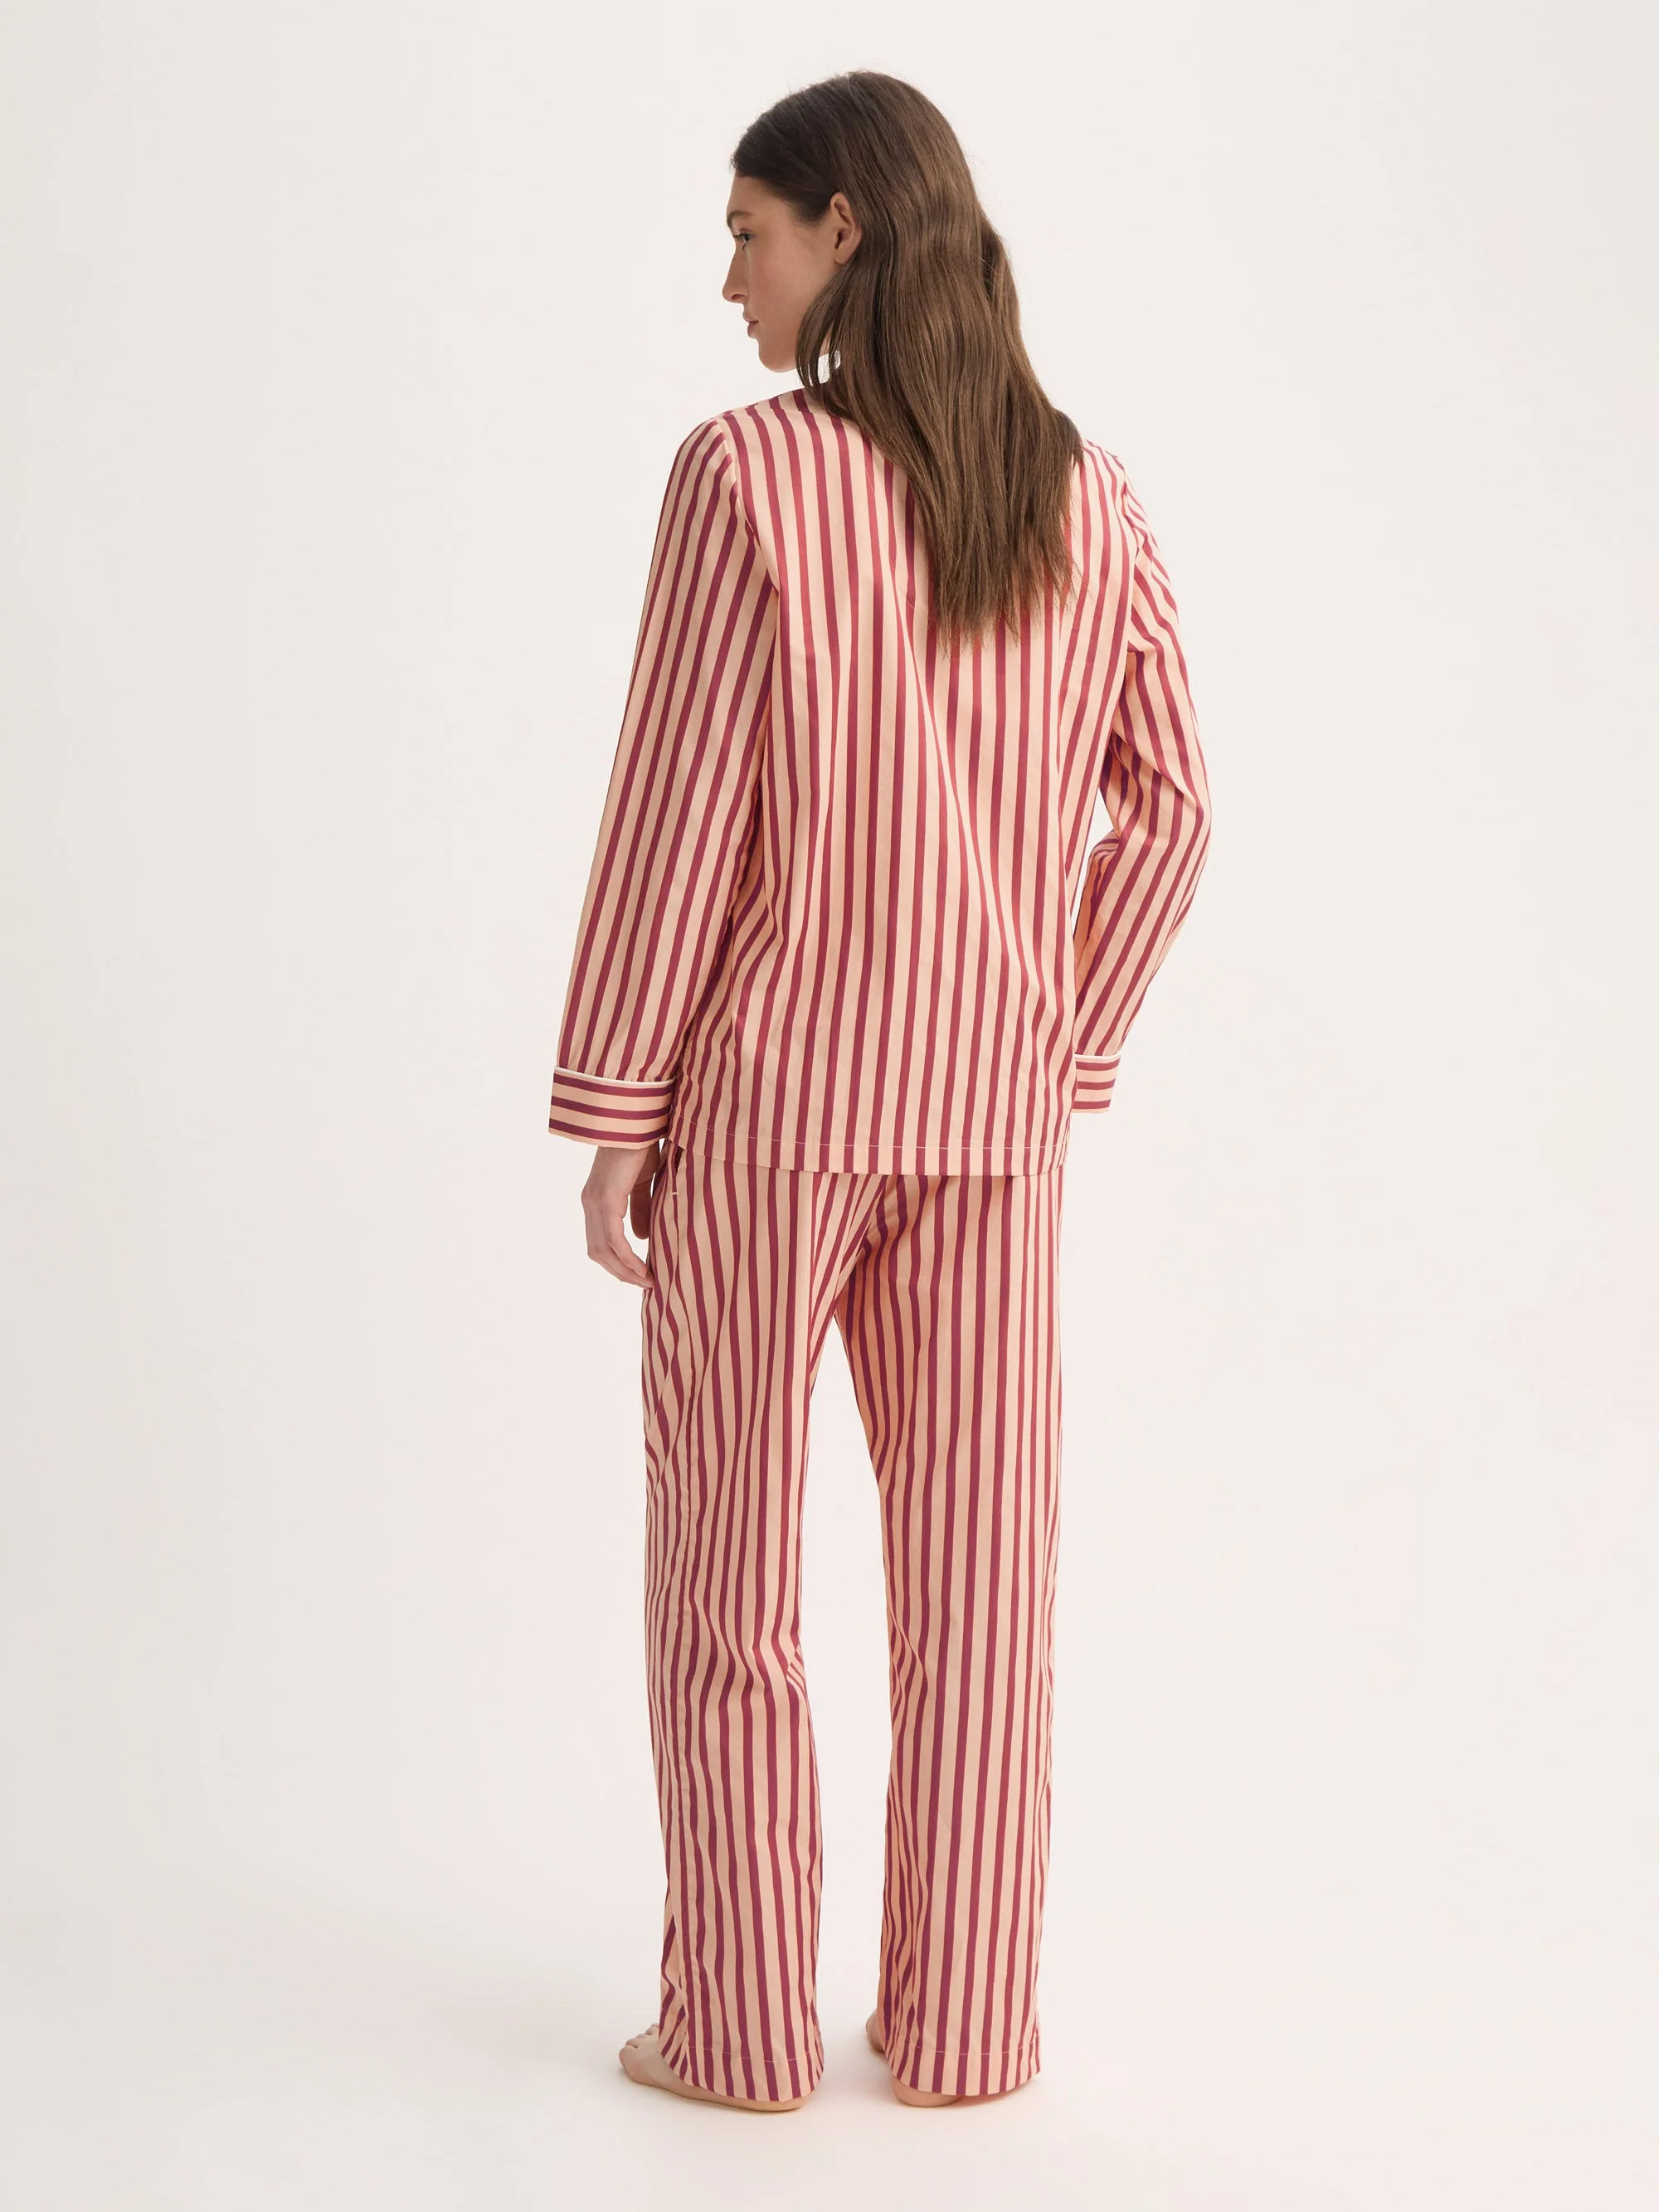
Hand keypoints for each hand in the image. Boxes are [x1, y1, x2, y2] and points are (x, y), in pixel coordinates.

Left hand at [581, 1139, 663, 1286]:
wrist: (635, 1121)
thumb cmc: (640, 1146)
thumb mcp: (643, 1183)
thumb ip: (640, 1209)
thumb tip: (640, 1237)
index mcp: (596, 1200)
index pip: (600, 1242)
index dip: (617, 1262)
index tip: (639, 1275)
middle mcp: (590, 1204)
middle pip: (598, 1253)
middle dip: (621, 1273)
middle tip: (644, 1286)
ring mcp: (595, 1203)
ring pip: (603, 1251)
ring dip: (625, 1271)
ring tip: (647, 1282)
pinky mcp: (605, 1200)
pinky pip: (613, 1239)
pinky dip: (627, 1258)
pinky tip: (642, 1268)